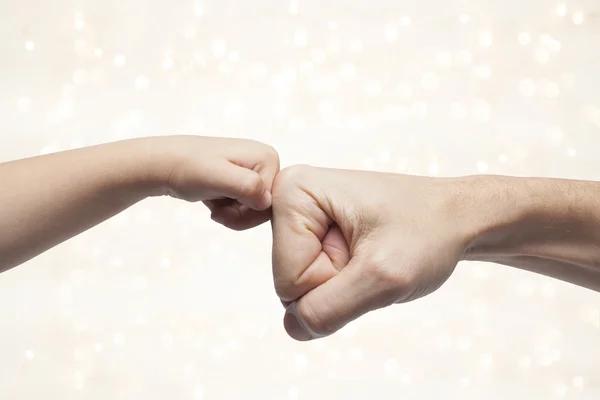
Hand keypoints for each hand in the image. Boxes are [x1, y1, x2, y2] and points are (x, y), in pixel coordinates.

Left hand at [148, 136, 279, 230]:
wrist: (164, 164)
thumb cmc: (186, 168)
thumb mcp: (217, 177)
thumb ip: (246, 187)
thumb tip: (267, 201)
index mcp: (267, 157)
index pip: (272, 202)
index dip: (248, 214)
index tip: (221, 210)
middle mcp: (266, 161)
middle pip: (266, 207)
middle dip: (241, 216)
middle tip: (216, 211)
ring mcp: (255, 170)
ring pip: (256, 210)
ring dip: (234, 214)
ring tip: (214, 204)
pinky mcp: (244, 178)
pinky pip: (246, 205)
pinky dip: (230, 210)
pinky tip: (215, 201)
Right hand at [271, 165, 472, 340]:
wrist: (454, 218)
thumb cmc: (427, 232)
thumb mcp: (383, 276)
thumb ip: (330, 309)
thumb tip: (293, 328)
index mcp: (293, 192)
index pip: (287, 280)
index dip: (333, 281)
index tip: (368, 251)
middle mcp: (288, 199)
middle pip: (288, 284)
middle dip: (336, 283)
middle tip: (371, 255)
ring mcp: (299, 217)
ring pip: (301, 288)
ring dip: (342, 285)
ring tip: (370, 254)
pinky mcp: (311, 233)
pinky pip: (313, 283)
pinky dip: (344, 282)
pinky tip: (364, 256)